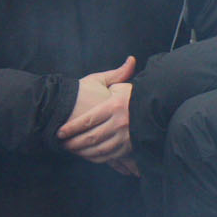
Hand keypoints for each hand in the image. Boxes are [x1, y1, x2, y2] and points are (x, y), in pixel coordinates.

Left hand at [57, 57, 136, 174]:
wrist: (157, 111)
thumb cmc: (135, 97)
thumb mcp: (123, 85)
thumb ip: (117, 74)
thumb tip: (129, 59)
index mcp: (114, 106)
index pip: (87, 120)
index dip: (70, 128)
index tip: (59, 133)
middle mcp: (120, 122)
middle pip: (91, 137)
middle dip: (73, 143)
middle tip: (62, 144)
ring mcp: (126, 136)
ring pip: (99, 149)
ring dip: (82, 152)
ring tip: (72, 150)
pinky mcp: (130, 146)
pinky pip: (110, 156)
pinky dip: (96, 157)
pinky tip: (88, 155)